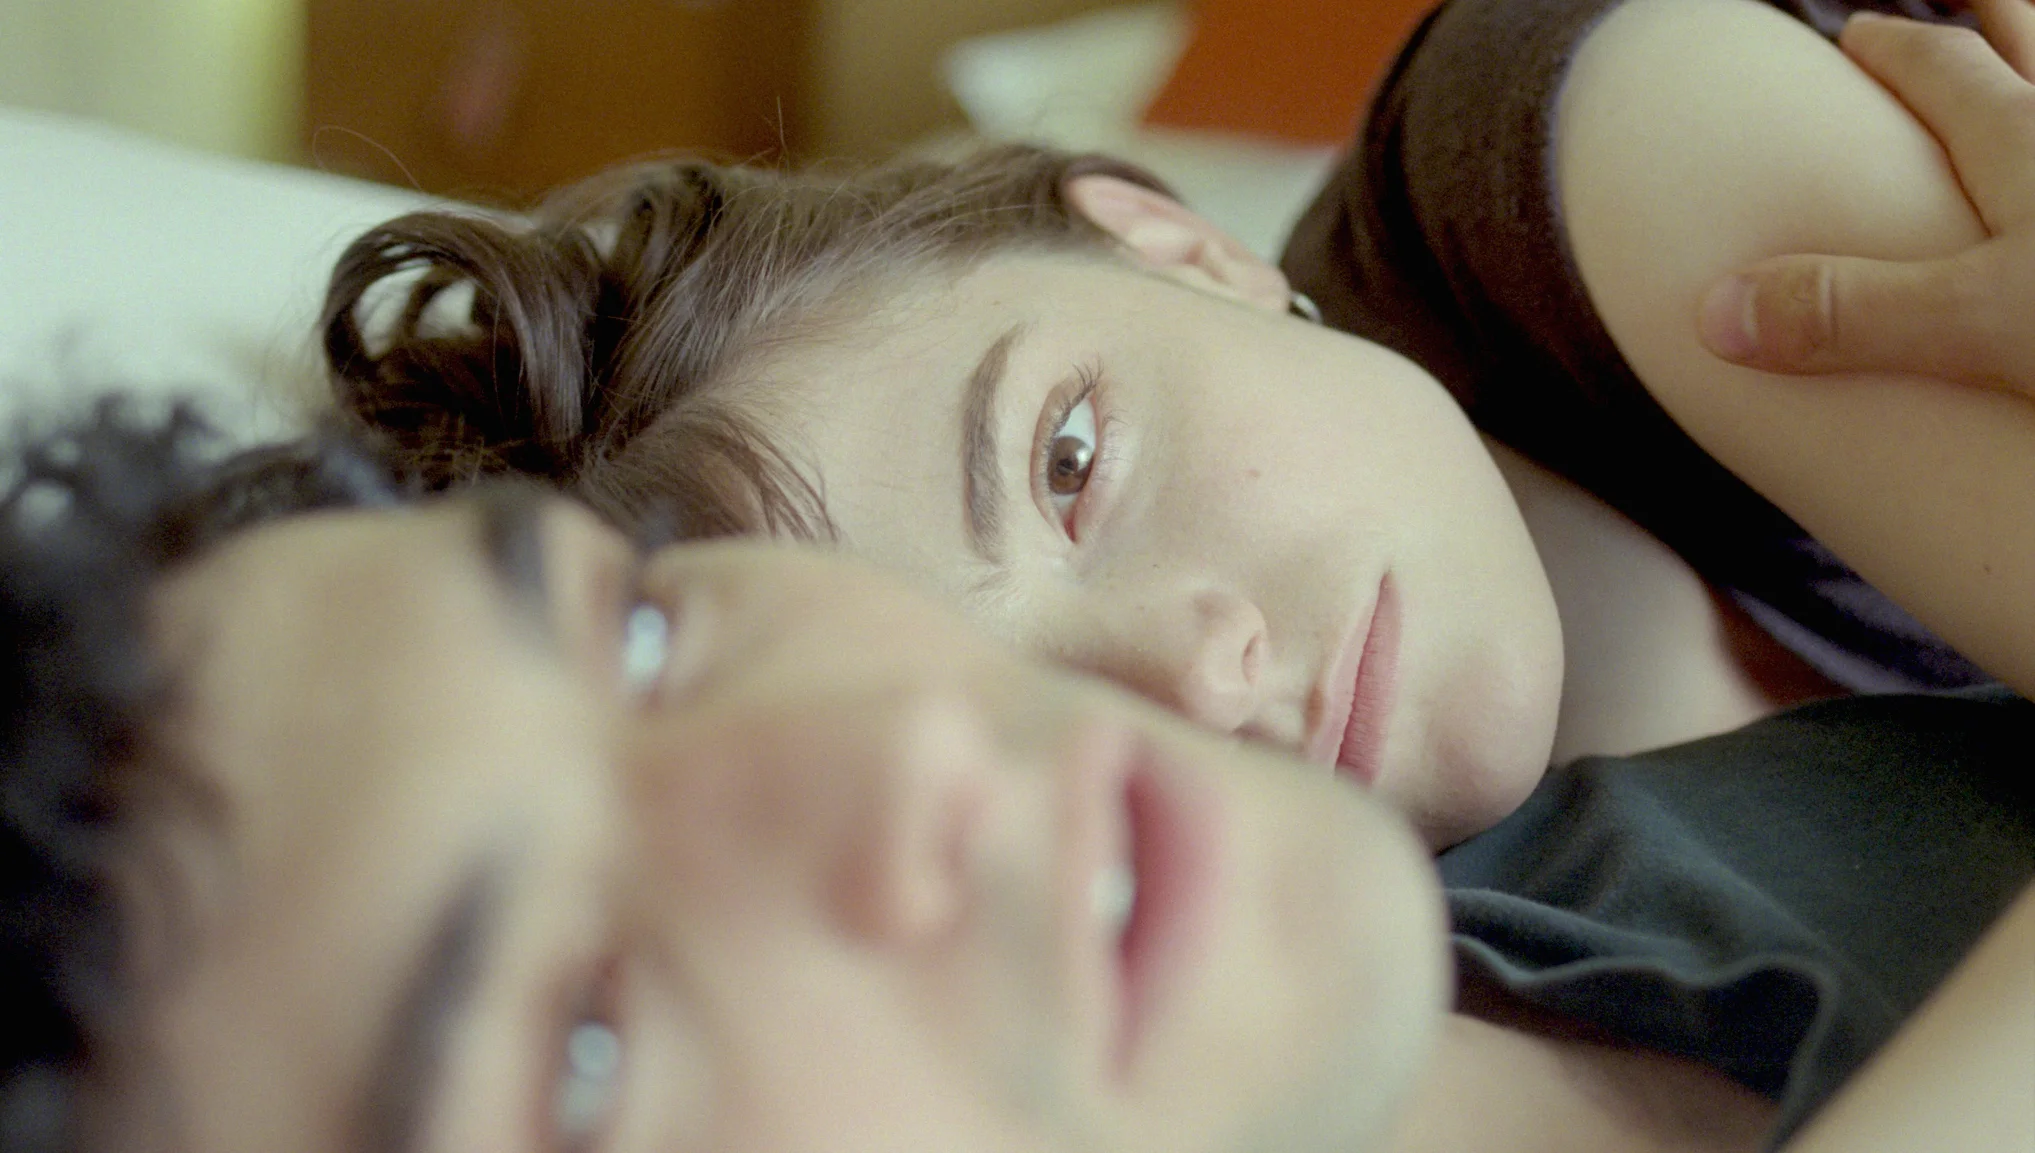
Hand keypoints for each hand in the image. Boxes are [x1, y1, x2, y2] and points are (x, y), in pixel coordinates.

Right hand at [1697, 0, 2034, 395]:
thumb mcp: (1982, 323)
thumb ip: (1850, 313)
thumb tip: (1716, 313)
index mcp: (2023, 140)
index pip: (1942, 68)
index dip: (1893, 51)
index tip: (1858, 37)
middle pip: (2026, 41)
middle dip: (1987, 18)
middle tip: (1957, 3)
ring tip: (2020, 67)